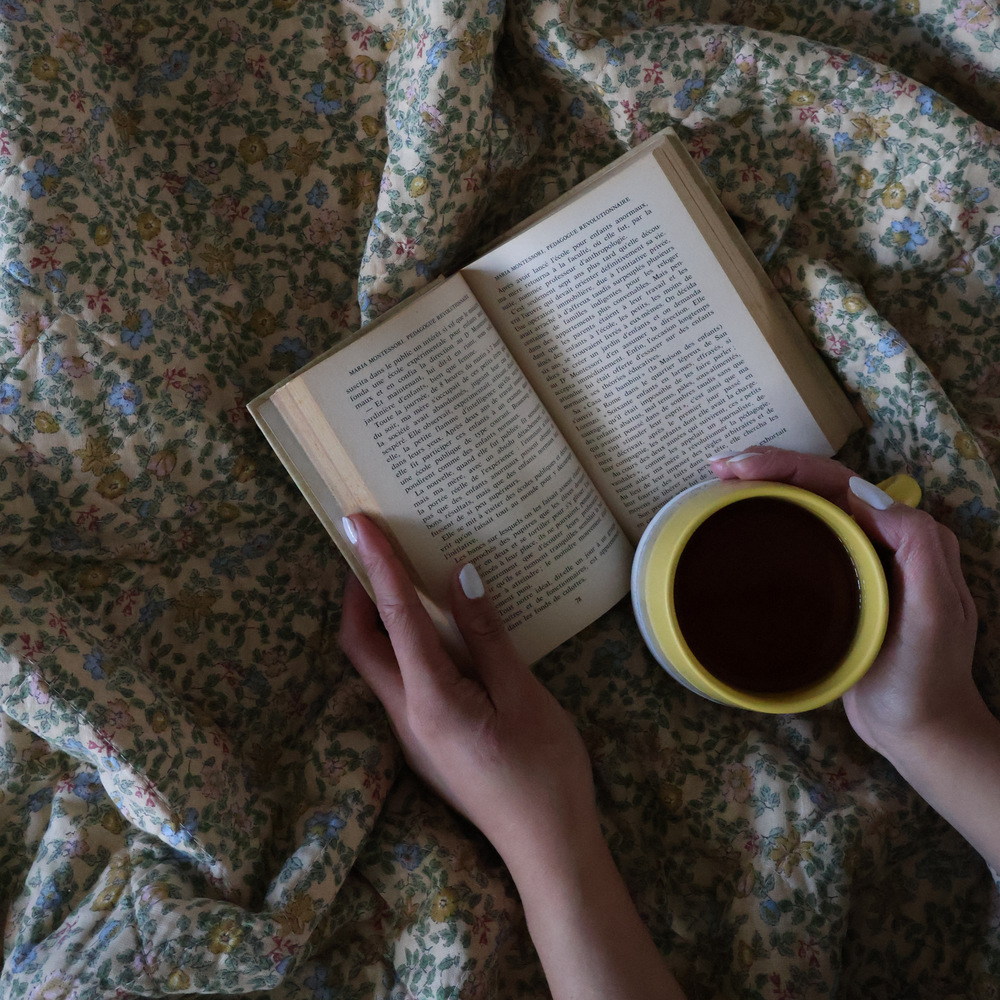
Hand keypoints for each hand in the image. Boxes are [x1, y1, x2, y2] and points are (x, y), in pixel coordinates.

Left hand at [337, 513, 596, 866]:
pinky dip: (401, 646)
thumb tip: (459, 575)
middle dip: (358, 592)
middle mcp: (404, 716)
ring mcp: (410, 733)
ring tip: (402, 578)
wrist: (547, 848)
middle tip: (374, 548)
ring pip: (376, 664)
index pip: (393, 617)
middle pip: (361, 643)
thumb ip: (486, 635)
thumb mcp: (523, 695)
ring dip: (378, 619)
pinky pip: (399, 681)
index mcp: (428, 699)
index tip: (358, 521)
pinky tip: (435, 632)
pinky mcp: (425, 742)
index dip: (376, 564)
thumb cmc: (544, 770)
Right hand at [709, 447, 979, 755]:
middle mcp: (880, 539)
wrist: (918, 730)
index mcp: (903, 535)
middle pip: (819, 487)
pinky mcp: (835, 586)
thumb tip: (860, 492)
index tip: (738, 468)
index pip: (839, 482)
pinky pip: (801, 539)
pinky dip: (771, 522)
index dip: (788, 466)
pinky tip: (743, 525)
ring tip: (721, 485)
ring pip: (808, 509)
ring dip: (766, 489)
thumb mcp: (937, 610)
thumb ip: (916, 545)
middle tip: (717, 468)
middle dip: (769, 468)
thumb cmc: (926, 674)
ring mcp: (856, 562)